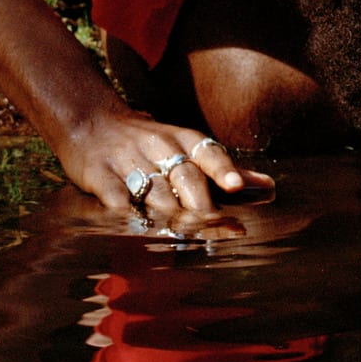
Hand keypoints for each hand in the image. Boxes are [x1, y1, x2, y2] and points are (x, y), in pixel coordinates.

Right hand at [57, 106, 274, 220]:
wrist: (90, 121)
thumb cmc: (148, 142)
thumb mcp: (185, 146)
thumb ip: (223, 170)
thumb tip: (270, 188)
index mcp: (183, 139)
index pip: (209, 153)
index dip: (224, 170)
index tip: (237, 187)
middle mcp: (159, 146)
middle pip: (186, 178)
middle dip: (202, 208)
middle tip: (215, 232)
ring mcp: (128, 160)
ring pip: (156, 193)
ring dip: (171, 219)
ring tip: (185, 240)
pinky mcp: (99, 175)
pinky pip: (116, 198)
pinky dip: (128, 216)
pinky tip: (138, 231)